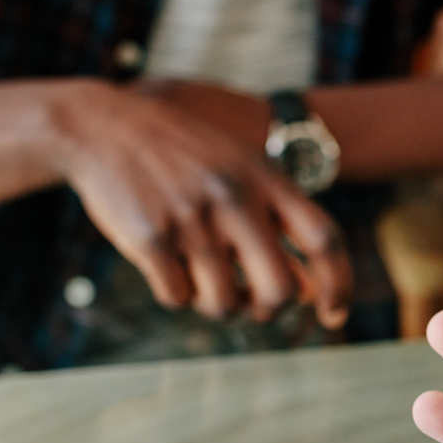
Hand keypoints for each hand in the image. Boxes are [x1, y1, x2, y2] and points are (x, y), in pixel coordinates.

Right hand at [46, 81, 350, 327]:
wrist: (104, 127)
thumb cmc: (181, 156)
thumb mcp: (238, 170)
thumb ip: (276, 220)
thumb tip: (308, 291)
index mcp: (265, 178)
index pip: (324, 239)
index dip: (338, 285)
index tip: (332, 316)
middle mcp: (235, 199)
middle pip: (279, 290)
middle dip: (268, 311)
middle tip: (253, 307)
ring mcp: (192, 219)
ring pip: (225, 304)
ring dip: (215, 306)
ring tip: (201, 282)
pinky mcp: (151, 238)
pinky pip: (177, 299)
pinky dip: (175, 294)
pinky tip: (165, 266)